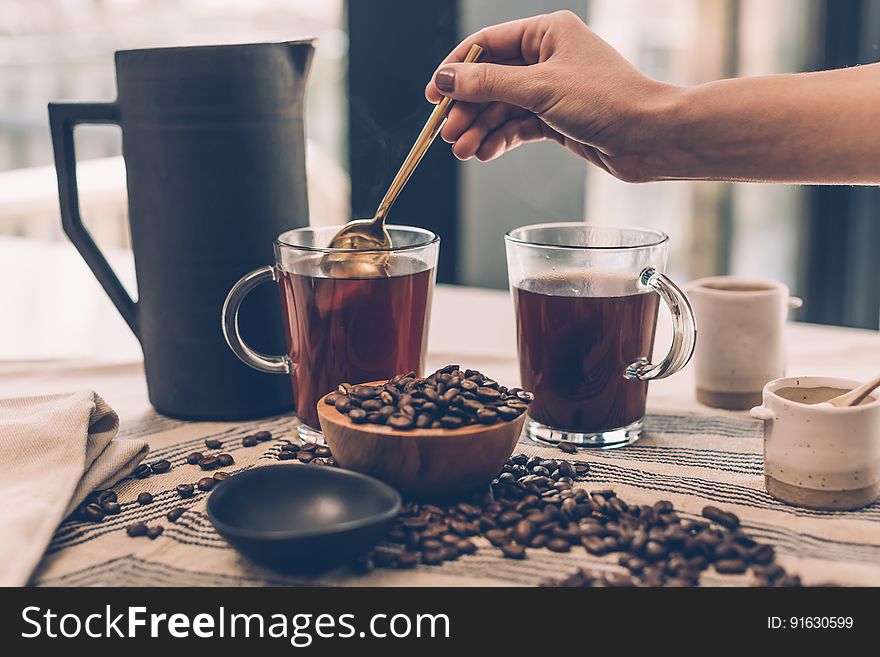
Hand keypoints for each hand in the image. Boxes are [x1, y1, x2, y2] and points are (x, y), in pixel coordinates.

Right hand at [425, 10, 676, 181]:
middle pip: (491, 82)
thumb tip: (446, 79)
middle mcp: (547, 58)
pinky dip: (500, 140)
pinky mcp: (556, 120)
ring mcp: (552, 90)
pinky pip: (517, 127)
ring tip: (463, 151)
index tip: (434, 96)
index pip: (487, 46)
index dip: (456, 71)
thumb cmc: (607, 101)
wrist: (649, 138)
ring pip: (502, 108)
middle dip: (468, 110)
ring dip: (480, 129)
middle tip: (447, 134)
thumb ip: (489, 85)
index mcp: (546, 33)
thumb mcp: (540, 89)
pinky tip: (485, 154)